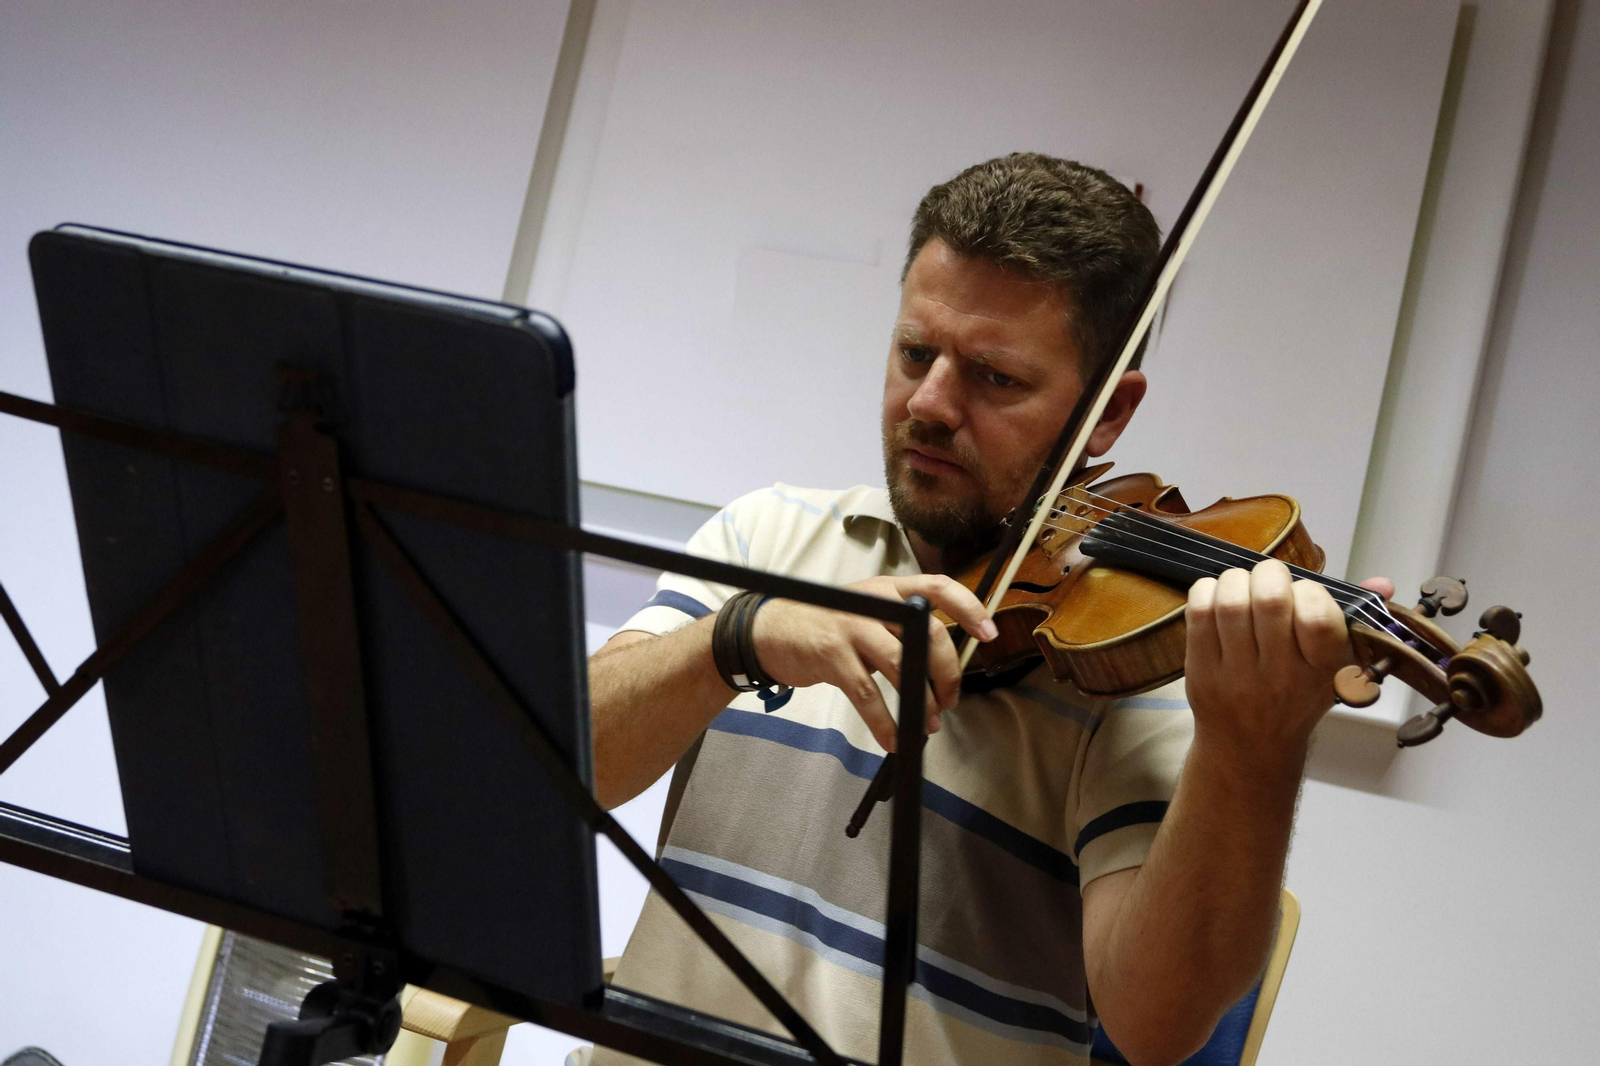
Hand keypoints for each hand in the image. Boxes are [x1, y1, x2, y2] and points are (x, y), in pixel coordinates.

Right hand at [750, 574, 997, 751]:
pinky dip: (884, 722)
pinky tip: (893, 740)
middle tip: (949, 700)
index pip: (939, 587)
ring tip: (927, 724)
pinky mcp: (832, 654)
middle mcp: (873, 600)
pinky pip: (868, 694)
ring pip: (902, 664)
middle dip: (946, 672)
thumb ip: (900, 627)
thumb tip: (940, 665)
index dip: (968, 608)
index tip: (988, 634)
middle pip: (927, 632)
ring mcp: (852, 625)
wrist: (768, 631)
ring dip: (921, 701)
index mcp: (888, 588)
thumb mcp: (866, 612)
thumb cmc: (825, 625)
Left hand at [1183, 559, 1388, 764]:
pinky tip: (1218, 597)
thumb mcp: (1336, 669)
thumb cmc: (1295, 699)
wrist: (1250, 749)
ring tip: (1243, 586)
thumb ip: (1357, 622)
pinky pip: (1199, 613)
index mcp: (1320, 670)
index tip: (1303, 593)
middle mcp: (1280, 675)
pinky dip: (1207, 591)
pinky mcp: (1201, 672)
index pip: (1317, 617)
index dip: (1308, 590)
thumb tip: (1382, 583)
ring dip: (1236, 580)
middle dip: (1268, 574)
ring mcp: (1237, 675)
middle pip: (1269, 600)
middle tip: (1268, 580)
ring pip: (1231, 602)